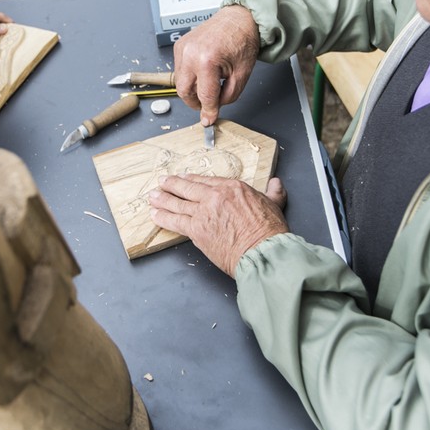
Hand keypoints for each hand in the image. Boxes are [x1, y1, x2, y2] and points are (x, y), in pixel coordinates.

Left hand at [148, 174, 287, 276]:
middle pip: (188, 187)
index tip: (183, 177)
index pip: (206, 181)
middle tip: (162, 182)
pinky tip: (155, 215)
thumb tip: (276, 184)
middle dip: (172, 184)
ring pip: (178, 203)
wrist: (263, 251)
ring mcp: (203, 212)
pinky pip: (175, 221)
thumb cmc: (269, 232)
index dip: (192, 179)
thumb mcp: (274, 205)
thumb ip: (273, 193)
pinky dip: (163, 217)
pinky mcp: (196, 230)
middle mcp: (215, 196)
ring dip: (163, 199)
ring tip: (153, 197)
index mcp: (233, 188)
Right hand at [173, 5, 259, 125]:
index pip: (204, 95)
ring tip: (210, 83)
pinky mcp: (179, 46)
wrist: (238, 19)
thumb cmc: (242, 41)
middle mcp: (190, 54)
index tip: (208, 121)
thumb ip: (227, 96)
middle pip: (184, 91)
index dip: (208, 111)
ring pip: (180, 82)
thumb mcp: (242, 75)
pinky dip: (190, 76)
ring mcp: (182, 49)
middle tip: (209, 104)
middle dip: (196, 102)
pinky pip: (180, 70)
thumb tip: (212, 111)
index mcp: (207, 60)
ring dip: (193, 89)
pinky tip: (204, 72)